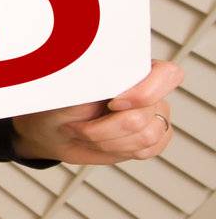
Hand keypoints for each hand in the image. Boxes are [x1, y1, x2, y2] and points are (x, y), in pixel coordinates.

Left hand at [12, 59, 182, 164]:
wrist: (52, 131)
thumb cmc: (58, 106)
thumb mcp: (68, 90)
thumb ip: (95, 81)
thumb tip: (107, 75)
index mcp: (133, 69)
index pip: (166, 75)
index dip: (144, 93)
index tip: (112, 103)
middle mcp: (150, 90)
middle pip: (142, 117)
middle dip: (102, 129)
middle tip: (77, 125)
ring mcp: (154, 114)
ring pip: (146, 137)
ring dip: (106, 141)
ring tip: (86, 133)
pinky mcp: (153, 138)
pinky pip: (149, 150)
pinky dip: (118, 150)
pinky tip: (101, 143)